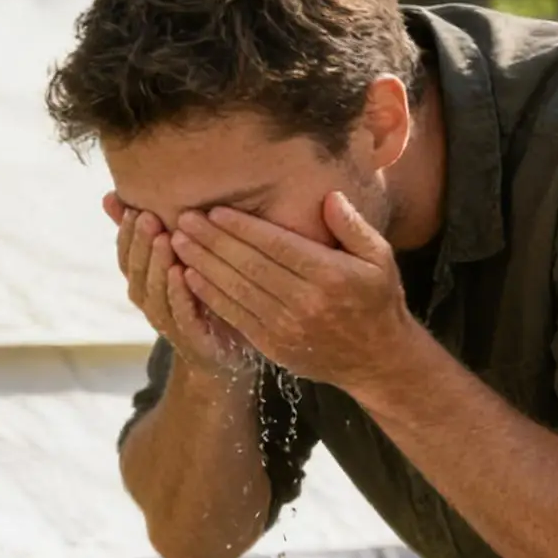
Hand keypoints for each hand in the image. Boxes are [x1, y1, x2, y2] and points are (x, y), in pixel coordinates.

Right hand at [104, 193, 254, 376]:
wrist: (230, 355)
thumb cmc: (204, 299)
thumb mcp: (179, 260)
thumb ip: (153, 232)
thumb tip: (110, 196)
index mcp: (145, 285)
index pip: (126, 258)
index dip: (126, 236)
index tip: (135, 208)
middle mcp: (152, 305)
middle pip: (136, 274)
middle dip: (140, 245)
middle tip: (148, 217)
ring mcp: (170, 325)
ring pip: (153, 295)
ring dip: (156, 266)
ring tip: (164, 239)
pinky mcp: (193, 340)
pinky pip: (181, 316)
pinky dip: (178, 295)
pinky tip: (183, 273)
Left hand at [168, 192, 415, 391]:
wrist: (375, 360)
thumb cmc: (376, 300)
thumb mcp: (379, 258)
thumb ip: (353, 226)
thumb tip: (329, 197)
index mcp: (331, 276)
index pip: (277, 246)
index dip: (242, 228)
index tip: (215, 211)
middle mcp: (306, 302)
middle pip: (250, 266)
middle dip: (212, 241)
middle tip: (184, 219)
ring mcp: (287, 327)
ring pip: (237, 290)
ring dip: (203, 265)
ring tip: (178, 242)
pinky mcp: (273, 346)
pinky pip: (235, 316)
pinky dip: (210, 295)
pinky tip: (190, 276)